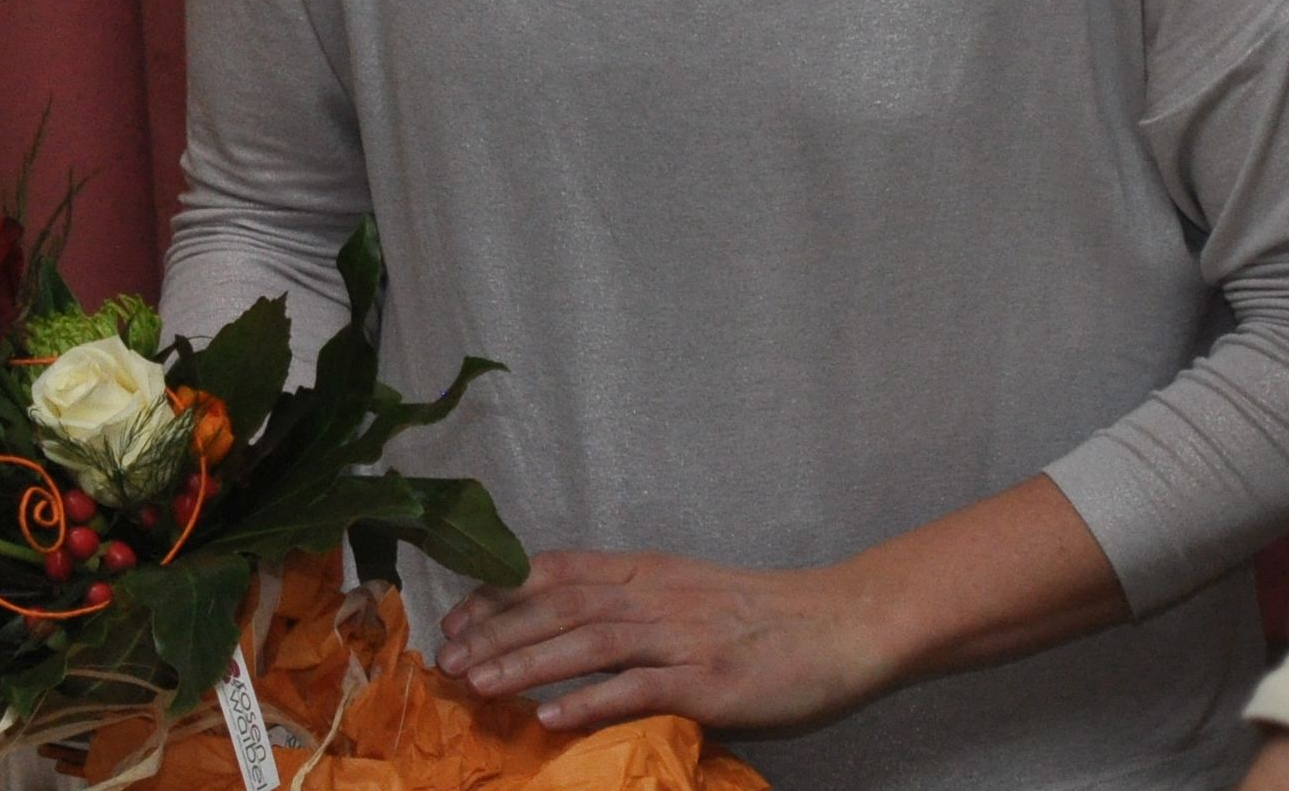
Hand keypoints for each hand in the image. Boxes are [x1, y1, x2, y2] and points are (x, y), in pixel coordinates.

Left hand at [434, 547, 901, 734]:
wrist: (842, 623)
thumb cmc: (764, 615)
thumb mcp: (686, 590)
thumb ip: (632, 601)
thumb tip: (571, 624)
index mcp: (645, 571)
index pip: (553, 571)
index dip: (498, 593)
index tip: (456, 618)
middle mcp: (653, 595)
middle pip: (557, 605)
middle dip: (495, 632)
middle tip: (445, 660)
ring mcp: (681, 636)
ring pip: (586, 641)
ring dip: (525, 663)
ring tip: (477, 684)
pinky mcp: (709, 680)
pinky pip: (638, 688)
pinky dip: (589, 700)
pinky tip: (549, 717)